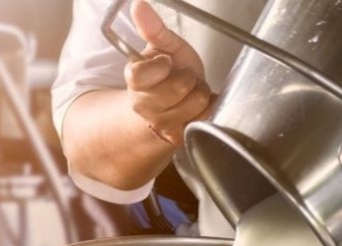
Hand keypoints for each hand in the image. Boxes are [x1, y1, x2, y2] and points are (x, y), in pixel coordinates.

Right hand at [126, 0, 213, 145]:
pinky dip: (206, 108)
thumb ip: (154, 28)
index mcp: (135, 79)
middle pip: (180, 87)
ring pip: (196, 101)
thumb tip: (139, 5)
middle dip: (188, 77)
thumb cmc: (170, 71)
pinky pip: (204, 116)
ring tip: (190, 91)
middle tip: (183, 77)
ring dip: (199, 92)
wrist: (175, 102)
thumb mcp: (164, 46)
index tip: (166, 64)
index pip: (151, 71)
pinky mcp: (178, 136)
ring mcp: (161, 123)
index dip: (165, 64)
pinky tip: (196, 106)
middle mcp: (144, 105)